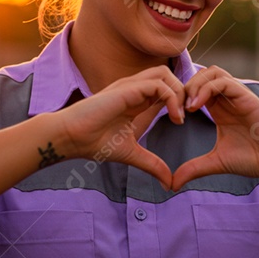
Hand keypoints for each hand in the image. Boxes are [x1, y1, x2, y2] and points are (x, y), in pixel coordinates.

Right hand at [55, 66, 185, 189]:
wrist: (71, 138)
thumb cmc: (94, 142)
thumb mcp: (132, 154)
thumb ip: (152, 164)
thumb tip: (169, 183)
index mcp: (136, 99)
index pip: (165, 87)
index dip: (179, 99)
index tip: (183, 122)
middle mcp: (134, 89)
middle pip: (168, 75)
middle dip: (184, 92)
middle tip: (187, 117)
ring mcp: (130, 86)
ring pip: (165, 74)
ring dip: (179, 93)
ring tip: (181, 117)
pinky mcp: (127, 89)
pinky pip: (158, 85)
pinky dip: (172, 98)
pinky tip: (174, 118)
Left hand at [171, 66, 258, 190]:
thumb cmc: (253, 159)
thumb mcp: (216, 162)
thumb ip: (194, 168)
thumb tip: (173, 184)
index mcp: (220, 108)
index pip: (197, 87)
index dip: (181, 95)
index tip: (173, 116)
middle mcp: (228, 98)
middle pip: (203, 74)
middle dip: (185, 87)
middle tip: (178, 109)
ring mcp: (238, 96)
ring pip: (213, 72)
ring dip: (195, 84)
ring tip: (188, 107)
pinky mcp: (247, 96)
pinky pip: (223, 81)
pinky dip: (206, 89)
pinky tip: (197, 107)